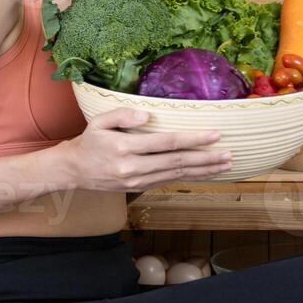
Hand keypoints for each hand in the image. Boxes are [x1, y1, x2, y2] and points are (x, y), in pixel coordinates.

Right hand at [59, 108, 231, 190]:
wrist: (74, 170)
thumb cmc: (88, 141)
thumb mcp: (99, 121)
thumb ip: (123, 114)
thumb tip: (149, 115)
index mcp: (124, 147)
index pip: (166, 143)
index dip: (192, 139)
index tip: (214, 134)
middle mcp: (133, 167)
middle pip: (177, 162)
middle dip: (206, 158)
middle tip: (228, 154)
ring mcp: (137, 180)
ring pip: (176, 174)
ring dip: (203, 170)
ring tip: (224, 164)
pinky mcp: (140, 187)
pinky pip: (169, 180)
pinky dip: (190, 177)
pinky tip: (204, 173)